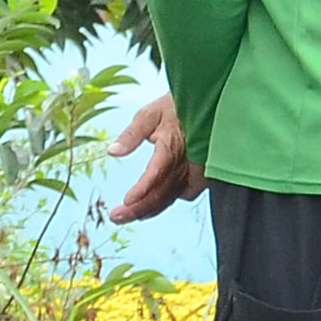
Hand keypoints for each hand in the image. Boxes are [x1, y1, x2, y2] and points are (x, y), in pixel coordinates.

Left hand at [106, 95, 200, 223]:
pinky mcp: (201, 172)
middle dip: (138, 208)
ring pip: (172, 196)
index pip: (158, 171)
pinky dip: (169, 200)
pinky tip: (154, 204)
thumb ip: (131, 134)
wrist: (208, 103)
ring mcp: (195, 168)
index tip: (126, 201)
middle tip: (116, 217)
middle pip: (162, 191)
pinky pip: (186, 193)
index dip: (143, 188)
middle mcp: (186, 160)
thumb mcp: (150, 114)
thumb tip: (112, 151)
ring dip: (150, 209)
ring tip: (129, 216)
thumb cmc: (176, 107)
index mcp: (172, 143)